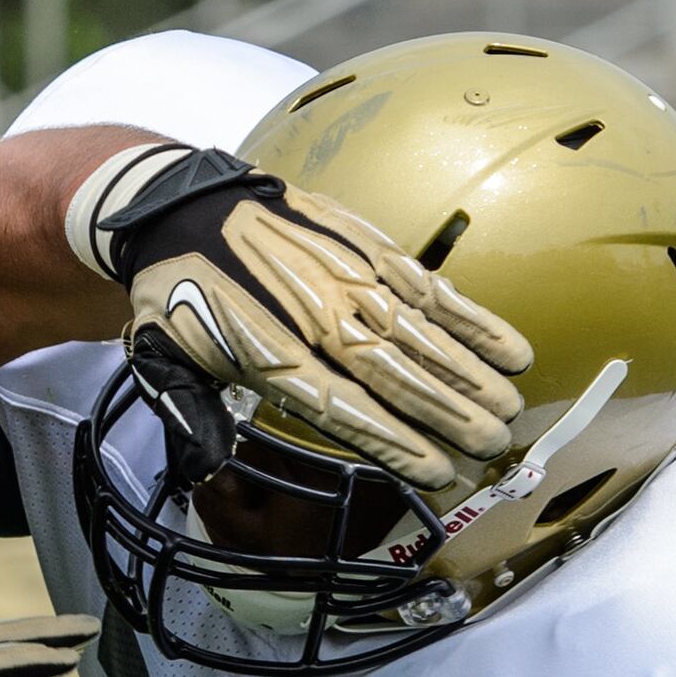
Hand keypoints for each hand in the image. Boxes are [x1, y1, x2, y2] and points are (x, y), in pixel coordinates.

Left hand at [86, 146, 533, 489]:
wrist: (179, 205)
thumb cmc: (178, 294)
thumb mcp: (163, 358)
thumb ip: (192, 415)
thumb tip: (207, 470)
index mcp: (269, 354)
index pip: (344, 409)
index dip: (394, 443)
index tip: (439, 471)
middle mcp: (318, 317)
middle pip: (396, 375)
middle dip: (451, 414)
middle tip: (495, 447)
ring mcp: (347, 278)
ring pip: (422, 333)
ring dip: (471, 373)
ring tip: (511, 407)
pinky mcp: (366, 246)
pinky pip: (428, 286)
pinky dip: (471, 318)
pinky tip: (509, 346)